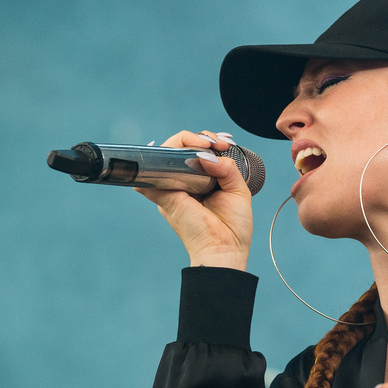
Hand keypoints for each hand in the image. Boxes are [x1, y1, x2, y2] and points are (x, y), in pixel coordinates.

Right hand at [135, 130, 252, 270]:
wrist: (224, 249)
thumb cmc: (232, 227)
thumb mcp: (237, 190)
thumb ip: (226, 168)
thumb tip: (207, 155)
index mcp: (200, 182)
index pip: (196, 152)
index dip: (207, 141)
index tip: (225, 144)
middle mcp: (183, 183)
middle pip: (179, 148)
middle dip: (198, 138)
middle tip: (216, 144)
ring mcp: (171, 188)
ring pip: (164, 153)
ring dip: (183, 141)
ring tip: (204, 145)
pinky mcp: (163, 196)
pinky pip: (149, 173)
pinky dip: (158, 158)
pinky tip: (180, 155)